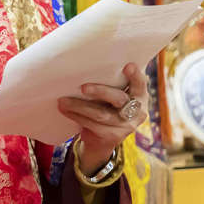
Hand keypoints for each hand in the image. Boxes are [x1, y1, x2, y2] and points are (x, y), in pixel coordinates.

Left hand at [58, 63, 149, 177]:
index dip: (136, 75)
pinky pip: (92, 125)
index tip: (128, 66)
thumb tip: (86, 63)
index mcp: (140, 96)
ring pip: (101, 114)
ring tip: (63, 100)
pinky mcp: (112, 137)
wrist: (102, 139)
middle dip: (100, 91)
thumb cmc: (106, 106)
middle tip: (83, 87)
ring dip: (79, 106)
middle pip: (119, 98)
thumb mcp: (113, 95)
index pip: (140, 84)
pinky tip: (65, 110)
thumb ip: (111, 82)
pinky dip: (76, 116)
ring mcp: (126, 126)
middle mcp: (137, 112)